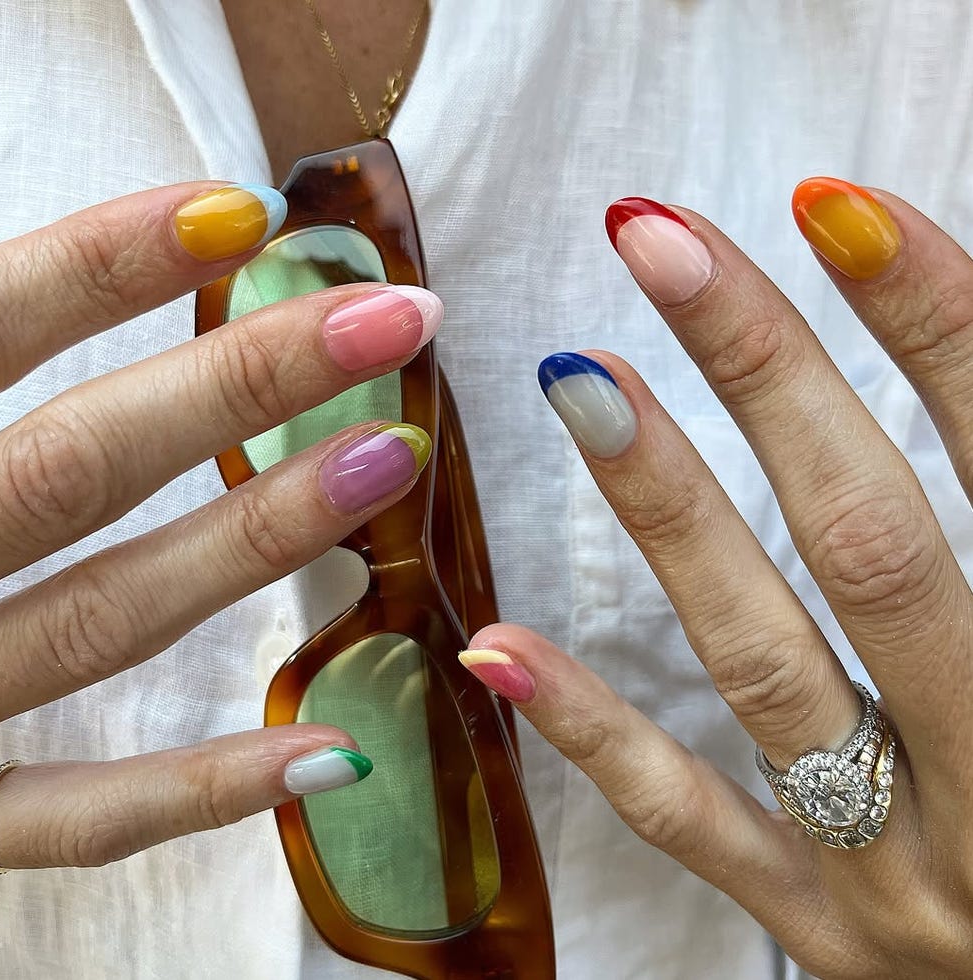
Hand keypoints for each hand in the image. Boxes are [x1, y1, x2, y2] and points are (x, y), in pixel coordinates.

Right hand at [0, 182, 440, 867]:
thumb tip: (87, 267)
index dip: (106, 262)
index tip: (249, 209)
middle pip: (76, 466)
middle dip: (241, 383)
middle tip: (394, 320)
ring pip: (100, 619)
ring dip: (257, 539)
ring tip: (391, 458)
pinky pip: (77, 816)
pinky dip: (200, 790)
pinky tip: (338, 751)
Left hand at [461, 180, 972, 977]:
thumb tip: (948, 359)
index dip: (936, 326)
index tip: (832, 210)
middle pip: (868, 545)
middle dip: (765, 374)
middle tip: (656, 242)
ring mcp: (897, 869)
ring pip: (759, 662)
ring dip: (664, 509)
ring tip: (576, 379)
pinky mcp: (816, 928)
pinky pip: (685, 821)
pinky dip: (593, 728)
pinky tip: (495, 641)